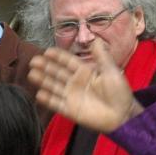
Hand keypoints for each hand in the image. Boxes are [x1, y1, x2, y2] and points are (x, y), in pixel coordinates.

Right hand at [27, 40, 141, 132]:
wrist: (123, 116)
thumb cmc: (119, 92)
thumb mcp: (111, 71)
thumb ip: (101, 55)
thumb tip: (95, 38)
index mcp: (85, 71)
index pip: (68, 61)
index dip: (58, 56)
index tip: (47, 51)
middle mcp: (75, 82)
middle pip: (57, 73)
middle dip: (46, 67)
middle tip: (34, 61)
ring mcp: (72, 96)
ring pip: (54, 86)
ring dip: (43, 80)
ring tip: (32, 74)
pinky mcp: (71, 110)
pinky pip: (57, 104)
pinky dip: (48, 100)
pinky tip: (39, 94)